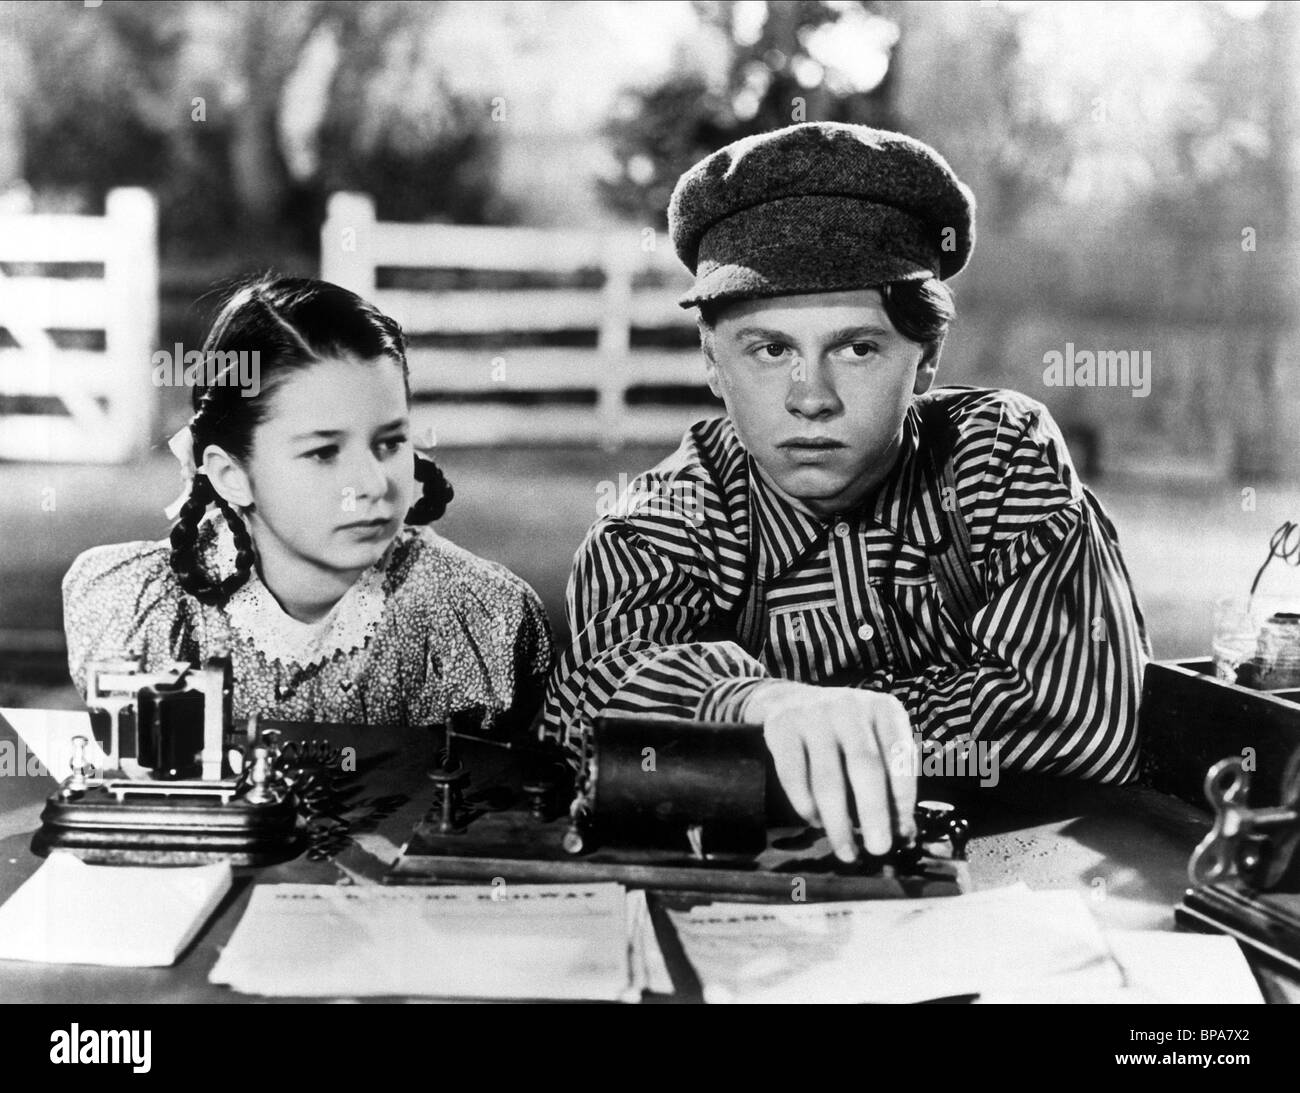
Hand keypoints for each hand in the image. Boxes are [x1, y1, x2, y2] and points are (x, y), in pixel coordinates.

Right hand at [744, 681, 915, 862]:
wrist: (792, 700)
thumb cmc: (846, 733)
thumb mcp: (875, 741)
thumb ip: (891, 779)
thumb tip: (903, 832)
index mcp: (884, 709)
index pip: (900, 756)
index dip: (903, 796)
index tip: (902, 831)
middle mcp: (850, 707)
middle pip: (865, 767)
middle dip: (874, 813)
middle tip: (879, 849)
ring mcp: (813, 716)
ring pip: (827, 779)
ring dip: (838, 822)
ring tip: (846, 851)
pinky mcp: (782, 728)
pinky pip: (793, 776)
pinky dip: (805, 806)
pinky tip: (816, 823)